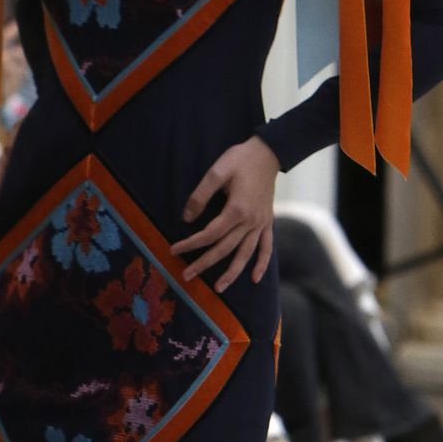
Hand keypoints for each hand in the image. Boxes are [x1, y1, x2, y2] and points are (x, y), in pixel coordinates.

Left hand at [173, 136, 279, 291]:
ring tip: (218, 288)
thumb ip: (200, 195)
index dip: (190, 244)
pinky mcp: (267, 222)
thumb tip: (187, 218)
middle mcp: (250, 221)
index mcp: (236, 210)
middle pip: (224, 249)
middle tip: (186, 276)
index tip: (174, 249)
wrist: (268, 153)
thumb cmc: (240, 159)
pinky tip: (255, 279)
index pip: (209, 234)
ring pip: (245, 254)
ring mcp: (260, 224)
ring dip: (232, 273)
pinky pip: (266, 247)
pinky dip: (262, 264)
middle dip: (204, 263)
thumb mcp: (217, 171)